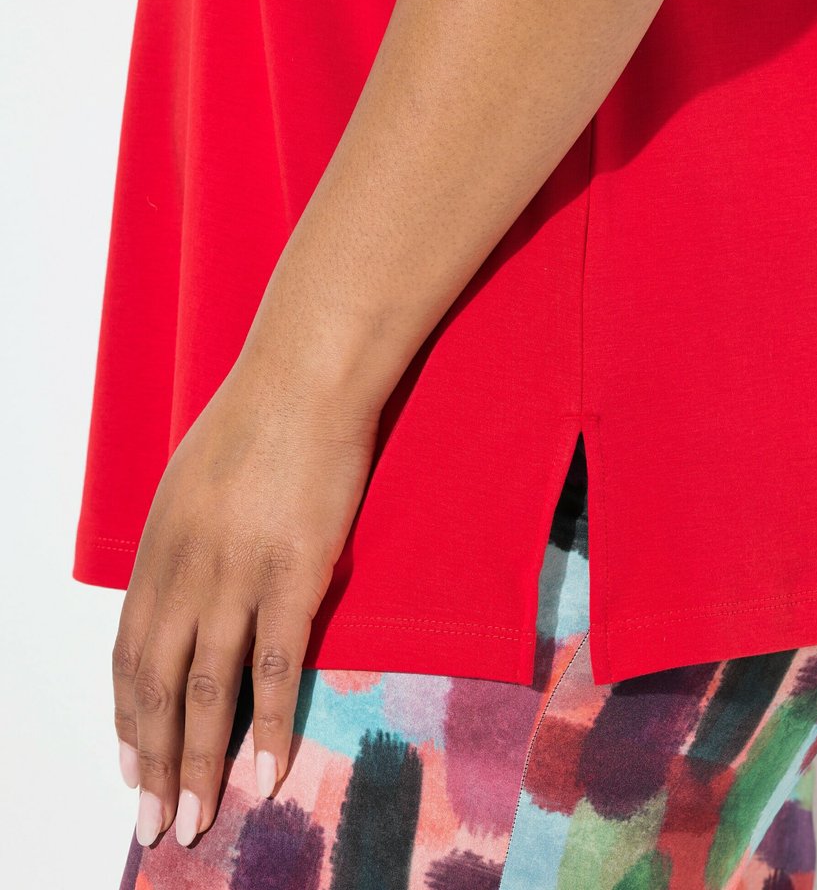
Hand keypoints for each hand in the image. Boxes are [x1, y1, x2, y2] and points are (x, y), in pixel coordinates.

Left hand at [111, 350, 380, 847]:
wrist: (305, 379)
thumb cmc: (256, 418)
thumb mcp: (190, 480)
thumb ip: (181, 541)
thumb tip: (181, 588)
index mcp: (157, 547)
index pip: (128, 650)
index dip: (127, 715)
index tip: (129, 763)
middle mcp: (183, 570)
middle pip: (155, 685)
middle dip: (148, 761)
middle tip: (151, 822)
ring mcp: (235, 576)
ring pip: (207, 691)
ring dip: (197, 764)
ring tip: (194, 821)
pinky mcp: (292, 575)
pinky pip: (275, 669)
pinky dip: (270, 729)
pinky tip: (267, 773)